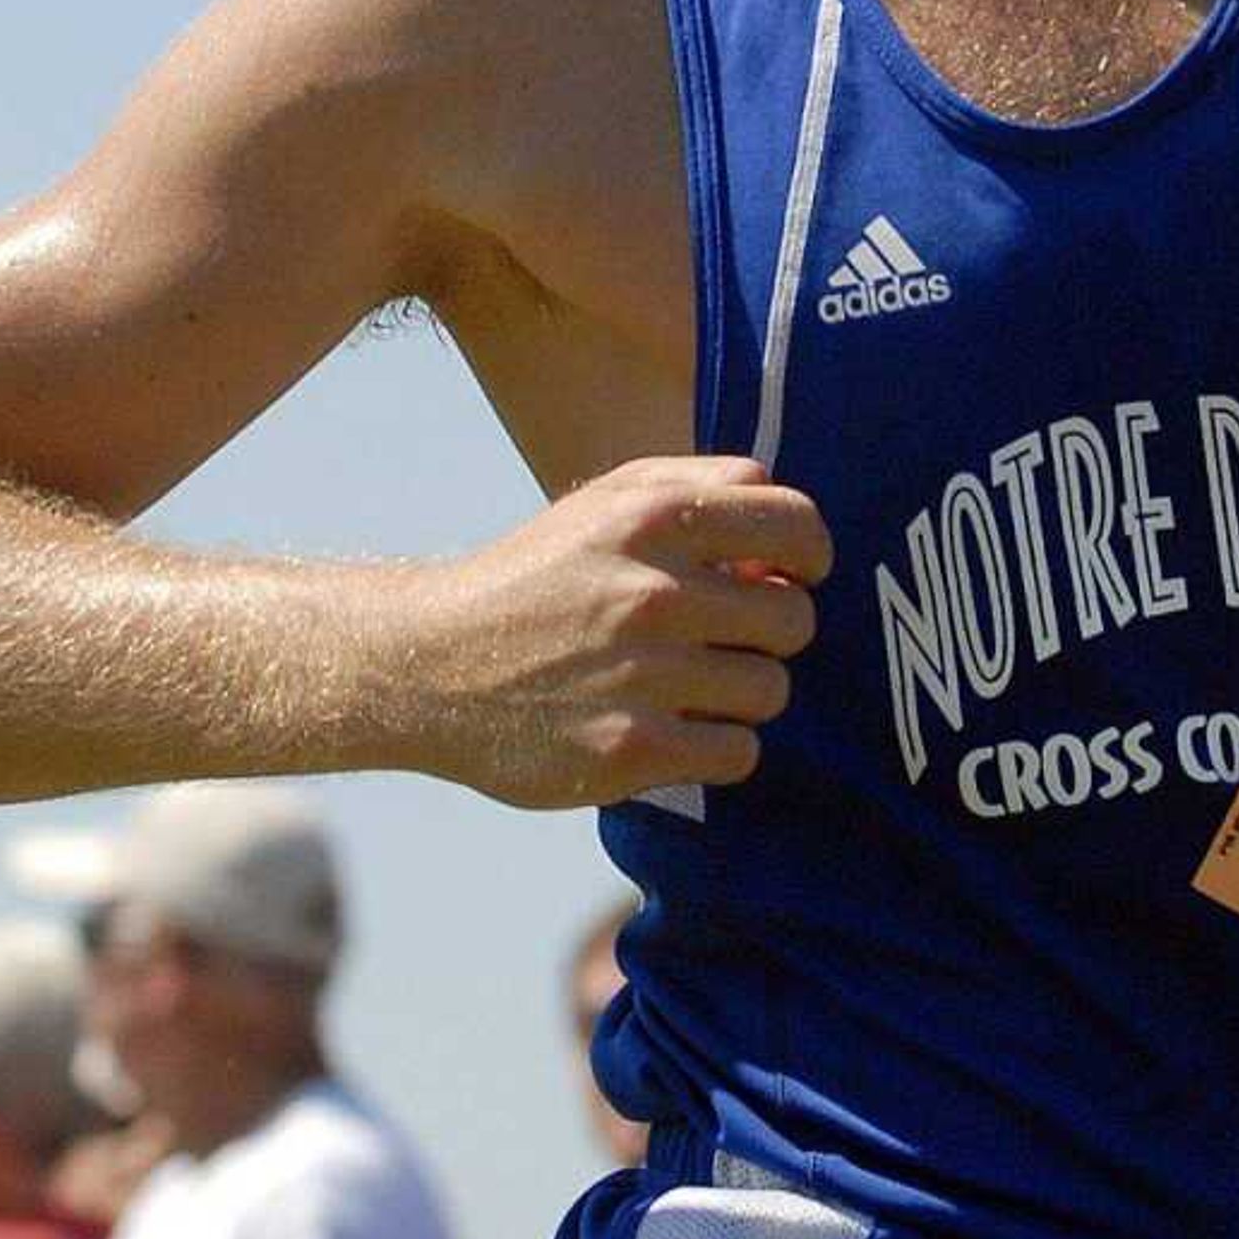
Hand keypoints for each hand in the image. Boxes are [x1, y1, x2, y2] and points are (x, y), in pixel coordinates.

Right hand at [387, 456, 828, 808]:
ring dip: (741, 692)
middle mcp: (653, 591)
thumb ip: (701, 487)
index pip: (798, 523)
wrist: (430, 664)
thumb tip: (786, 525)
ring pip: (771, 690)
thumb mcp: (605, 502)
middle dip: (769, 630)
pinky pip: (739, 752)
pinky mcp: (632, 750)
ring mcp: (644, 675)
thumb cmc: (534, 578)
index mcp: (653, 517)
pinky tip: (673, 727)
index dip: (807, 555)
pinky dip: (717, 746)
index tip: (787, 574)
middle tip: (722, 638)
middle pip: (794, 619)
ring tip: (687, 684)